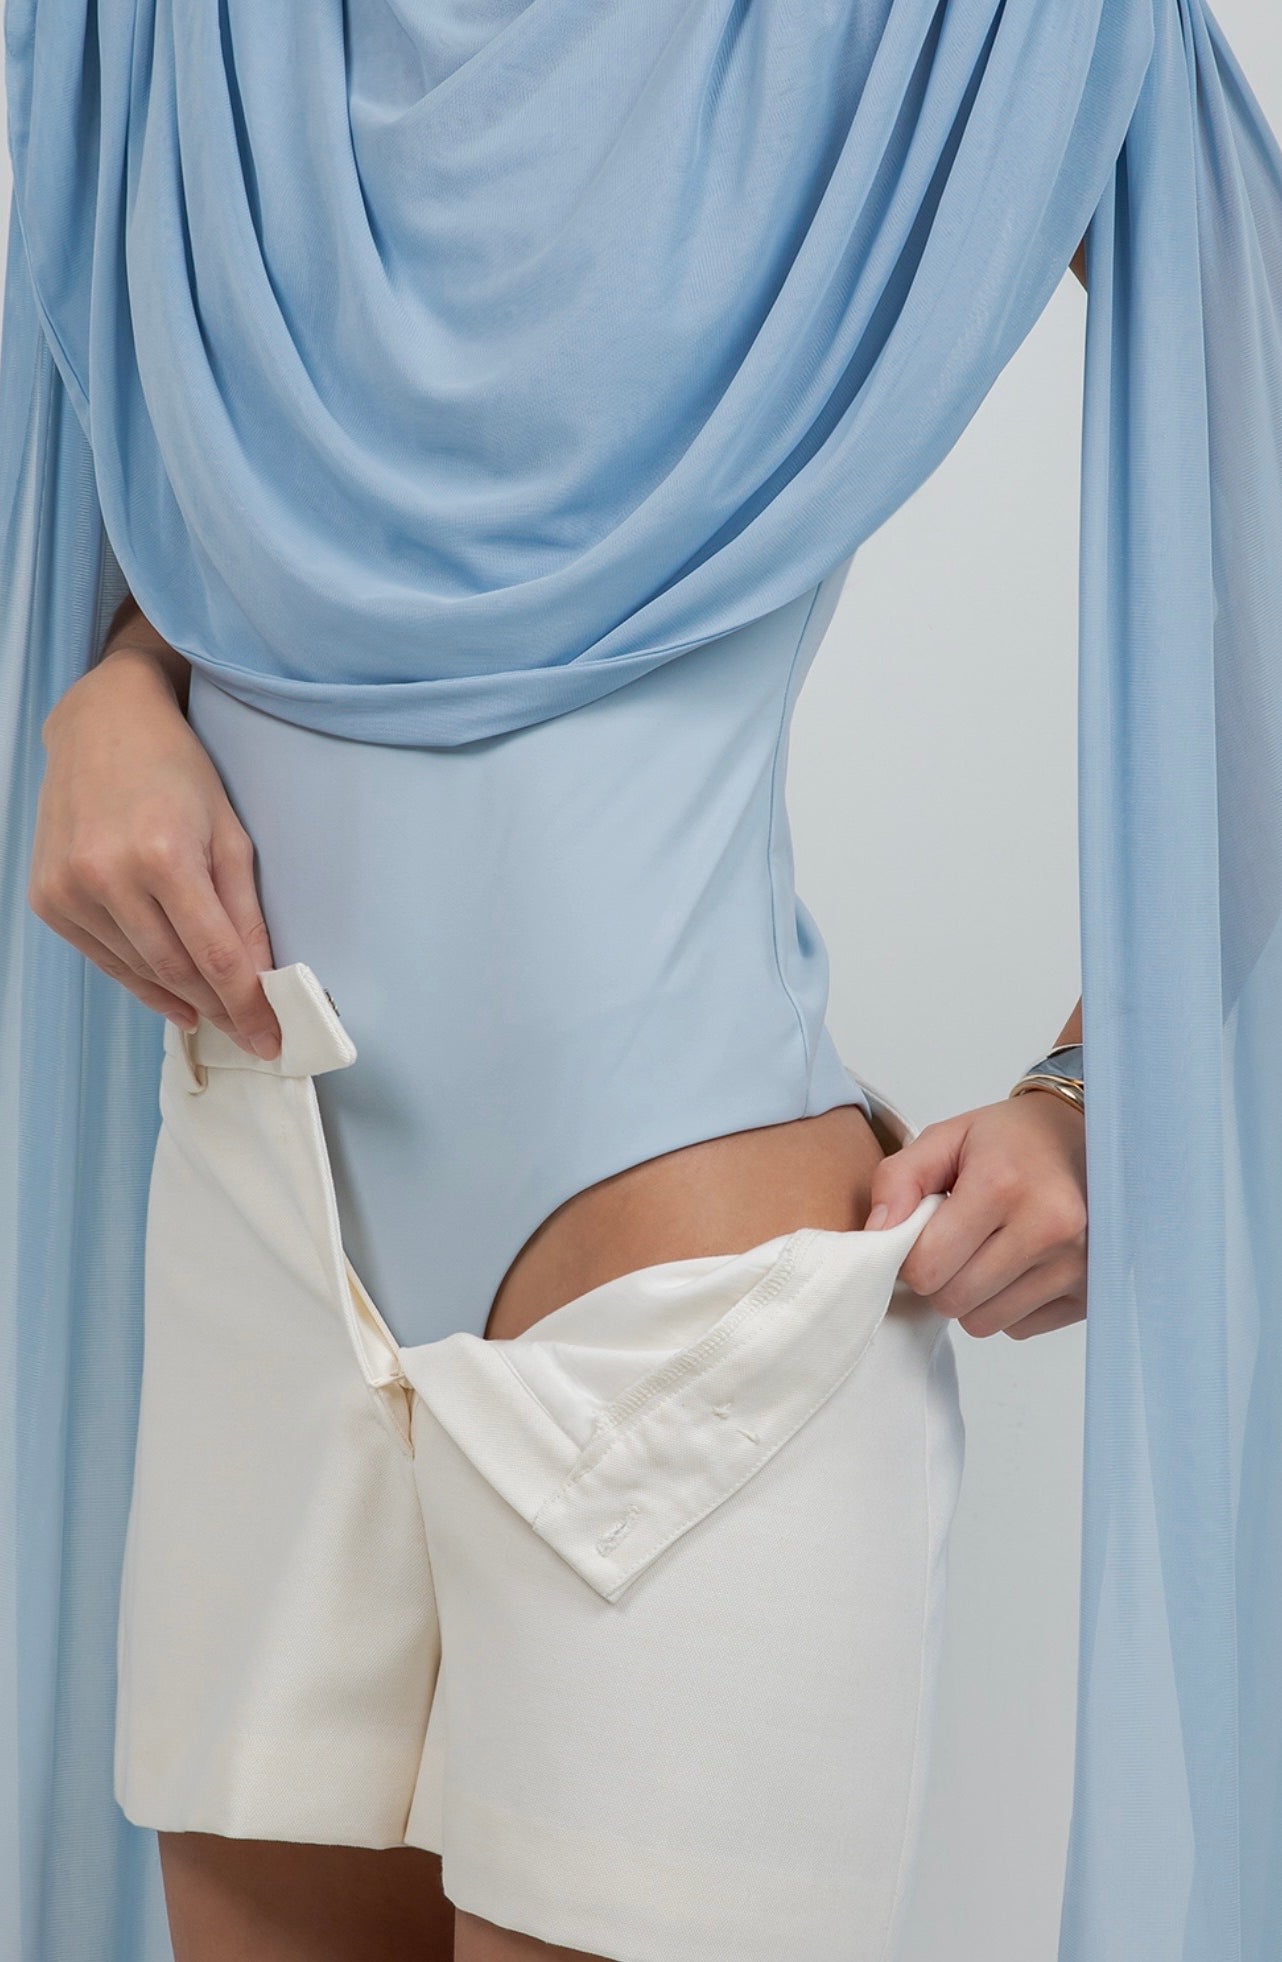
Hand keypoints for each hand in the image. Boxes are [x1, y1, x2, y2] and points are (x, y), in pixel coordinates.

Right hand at [28, 646, 281, 1057]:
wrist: (102, 728)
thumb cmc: (177, 773)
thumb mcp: (230, 832)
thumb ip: (244, 910)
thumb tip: (261, 978)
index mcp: (163, 856)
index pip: (215, 956)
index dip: (246, 1006)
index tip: (270, 1040)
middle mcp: (108, 876)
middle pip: (176, 971)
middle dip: (219, 1009)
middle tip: (250, 1031)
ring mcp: (70, 890)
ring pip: (139, 971)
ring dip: (183, 999)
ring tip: (216, 1015)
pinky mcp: (48, 900)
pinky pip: (105, 959)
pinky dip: (141, 982)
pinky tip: (172, 998)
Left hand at [865, 1091, 1086, 1339]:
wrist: (1090, 1137)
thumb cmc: (1012, 1139)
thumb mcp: (947, 1138)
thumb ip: (899, 1179)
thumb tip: (876, 1235)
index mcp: (1003, 1185)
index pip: (926, 1266)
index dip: (912, 1254)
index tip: (926, 1231)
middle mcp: (1048, 1228)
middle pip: (952, 1300)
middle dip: (940, 1277)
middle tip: (956, 1241)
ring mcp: (1076, 1265)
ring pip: (984, 1323)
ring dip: (972, 1296)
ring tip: (988, 1251)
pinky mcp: (1090, 1293)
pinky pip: (1019, 1328)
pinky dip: (1007, 1307)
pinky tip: (1018, 1266)